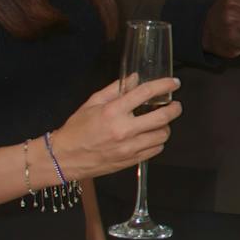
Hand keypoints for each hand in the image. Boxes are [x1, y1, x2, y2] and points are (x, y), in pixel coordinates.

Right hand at [51, 77, 181, 179]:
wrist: (64, 158)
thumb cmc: (77, 129)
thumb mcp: (92, 103)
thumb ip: (115, 89)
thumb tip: (135, 78)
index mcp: (113, 112)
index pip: (145, 93)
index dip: (164, 85)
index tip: (174, 83)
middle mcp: (124, 130)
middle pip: (162, 117)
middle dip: (174, 109)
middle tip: (175, 105)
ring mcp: (129, 147)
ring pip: (162, 135)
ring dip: (165, 127)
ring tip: (160, 122)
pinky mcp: (130, 161)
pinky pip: (155, 150)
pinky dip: (157, 142)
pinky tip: (151, 136)